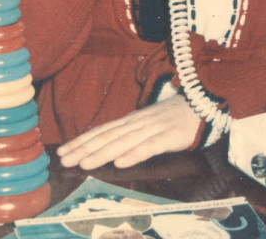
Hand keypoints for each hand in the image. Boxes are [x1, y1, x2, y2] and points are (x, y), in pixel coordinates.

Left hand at [57, 95, 200, 168]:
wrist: (203, 102)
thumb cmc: (173, 115)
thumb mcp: (148, 121)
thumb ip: (129, 131)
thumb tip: (105, 140)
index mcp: (132, 120)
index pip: (103, 130)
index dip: (82, 140)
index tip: (62, 151)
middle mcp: (139, 122)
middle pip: (108, 136)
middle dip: (84, 148)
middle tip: (64, 159)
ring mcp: (154, 127)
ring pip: (124, 142)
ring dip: (103, 152)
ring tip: (84, 162)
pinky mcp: (170, 136)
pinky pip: (150, 146)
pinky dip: (135, 154)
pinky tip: (121, 163)